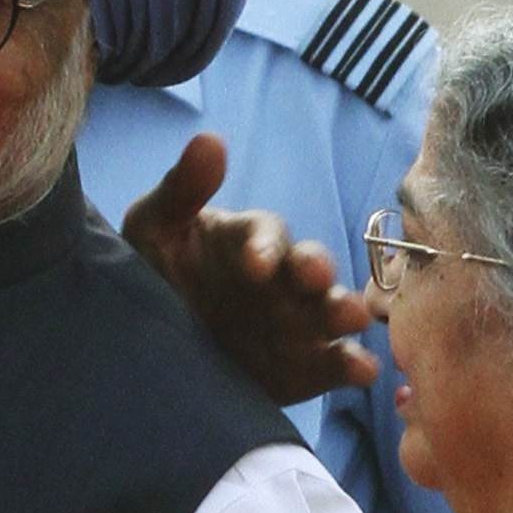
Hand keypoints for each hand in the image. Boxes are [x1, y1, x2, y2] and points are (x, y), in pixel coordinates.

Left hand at [120, 136, 375, 406]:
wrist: (148, 348)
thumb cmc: (154, 274)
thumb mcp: (153, 230)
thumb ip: (181, 190)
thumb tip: (209, 141)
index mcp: (246, 241)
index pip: (263, 233)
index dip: (262, 244)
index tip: (254, 262)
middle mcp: (280, 278)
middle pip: (308, 267)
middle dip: (315, 270)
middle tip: (315, 277)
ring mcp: (296, 322)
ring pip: (327, 312)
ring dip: (343, 311)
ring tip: (352, 317)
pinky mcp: (303, 367)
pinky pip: (332, 363)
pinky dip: (352, 365)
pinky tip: (364, 371)